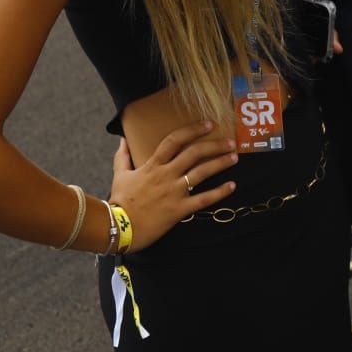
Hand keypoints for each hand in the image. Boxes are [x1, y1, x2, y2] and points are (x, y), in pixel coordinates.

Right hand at [107, 121, 239, 252]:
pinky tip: (232, 186)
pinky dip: (219, 192)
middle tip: (230, 141)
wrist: (117, 227)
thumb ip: (123, 156)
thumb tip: (122, 139)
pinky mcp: (179, 209)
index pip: (174, 140)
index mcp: (152, 165)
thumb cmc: (119, 201)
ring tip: (234, 157)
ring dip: (220, 163)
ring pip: (202, 172)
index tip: (208, 124)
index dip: (192, 130)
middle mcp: (166, 175)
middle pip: (194, 153)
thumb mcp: (119, 174)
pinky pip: (203, 199)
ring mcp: (174, 192)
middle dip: (214, 145)